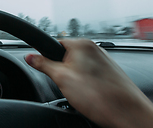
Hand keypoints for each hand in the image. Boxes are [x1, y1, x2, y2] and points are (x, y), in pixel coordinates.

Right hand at [25, 39, 152, 127]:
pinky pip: (89, 74)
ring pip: (77, 67)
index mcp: (81, 44)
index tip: (44, 68)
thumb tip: (30, 57)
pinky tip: (89, 94)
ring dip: (74, 78)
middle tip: (66, 84)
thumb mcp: (61, 78)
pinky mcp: (108, 72)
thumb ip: (43, 64)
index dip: (47, 58)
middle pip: (65, 56)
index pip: (53, 44)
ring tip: (80, 91)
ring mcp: (103, 60)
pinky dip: (85, 83)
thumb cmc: (99, 95)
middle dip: (62, 71)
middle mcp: (94, 48)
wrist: (127, 114)